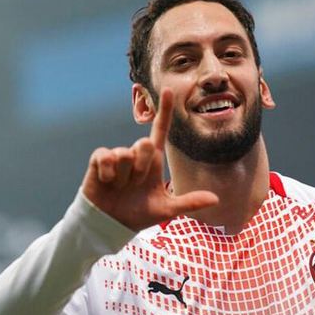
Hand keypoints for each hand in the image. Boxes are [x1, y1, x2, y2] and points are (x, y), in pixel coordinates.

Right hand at [81, 88, 218, 230]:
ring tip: (119, 186)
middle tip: (135, 184)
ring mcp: (117, 156)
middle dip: (141, 167)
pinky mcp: (99, 160)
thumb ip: (189, 202)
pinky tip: (106, 181)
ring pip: (125, 154)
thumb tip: (215, 199)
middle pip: (144, 143)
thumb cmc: (138, 213)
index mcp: (153, 160)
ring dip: (124, 176)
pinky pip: (106, 157)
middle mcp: (136, 154)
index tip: (168, 90)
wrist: (111, 223)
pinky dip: (108, 173)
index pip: (160, 130)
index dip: (165, 111)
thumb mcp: (166, 209)